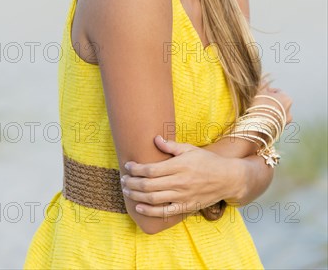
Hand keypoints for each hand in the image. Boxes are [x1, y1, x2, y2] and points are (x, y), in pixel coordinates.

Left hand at [121, 135, 240, 216]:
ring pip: (153, 199)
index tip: (128, 166)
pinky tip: (139, 207)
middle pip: (148, 185)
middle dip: (132, 182)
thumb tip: (155, 139)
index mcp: (179, 166)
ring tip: (127, 190)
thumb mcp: (190, 149)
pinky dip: (150, 211)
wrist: (227, 178)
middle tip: (123, 179)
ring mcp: (182, 196)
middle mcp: (179, 182)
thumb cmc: (207, 161)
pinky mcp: (185, 207)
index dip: (136, 169)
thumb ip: (171, 146)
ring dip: (137, 195)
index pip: (151, 169)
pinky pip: (164, 212)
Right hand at [254, 78, 292, 123]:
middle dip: (269, 102)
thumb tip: (264, 80)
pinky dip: (269, 120)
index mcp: (287, 99)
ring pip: (276, 113)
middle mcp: (289, 111)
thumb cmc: (259, 105)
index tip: (260, 94)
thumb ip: (263, 84)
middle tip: (258, 103)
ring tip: (259, 112)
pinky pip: (274, 122)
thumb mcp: (259, 91)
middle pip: (277, 103)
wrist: (258, 126)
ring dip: (269, 111)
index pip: (276, 92)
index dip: (267, 92)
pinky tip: (261, 119)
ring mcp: (286, 122)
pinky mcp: (280, 130)